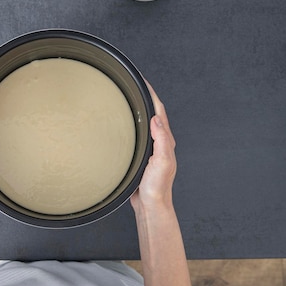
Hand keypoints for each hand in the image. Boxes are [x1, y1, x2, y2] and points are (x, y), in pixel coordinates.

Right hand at [130, 82, 176, 212]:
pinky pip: (135, 135)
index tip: (142, 80)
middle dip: (143, 97)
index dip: (151, 93)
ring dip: (136, 110)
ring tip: (125, 98)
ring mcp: (149, 149)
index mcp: (165, 140)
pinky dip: (129, 125)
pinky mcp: (140, 156)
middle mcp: (159, 142)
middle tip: (131, 83)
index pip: (159, 110)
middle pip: (151, 113)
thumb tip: (156, 118)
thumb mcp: (162, 162)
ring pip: (142, 123)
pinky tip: (120, 125)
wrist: (150, 205)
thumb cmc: (157, 186)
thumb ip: (162, 140)